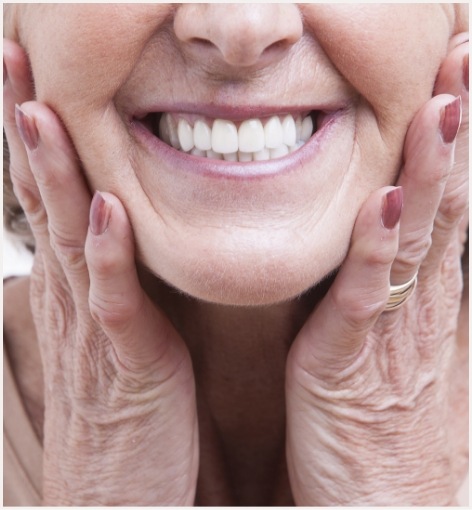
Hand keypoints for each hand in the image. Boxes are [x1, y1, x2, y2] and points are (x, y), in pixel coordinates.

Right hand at [4, 40, 197, 504]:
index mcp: (80, 285)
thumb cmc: (125, 407)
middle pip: (48, 199)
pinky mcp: (127, 362)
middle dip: (31, 127)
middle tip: (17, 58)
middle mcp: (76, 296)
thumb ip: (115, 279)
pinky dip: (108, 253)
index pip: (53, 195)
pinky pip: (115, 300)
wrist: (117, 489)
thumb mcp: (116, 329)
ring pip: (70, 237)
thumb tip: (117, 228)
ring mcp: (96, 328)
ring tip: (42, 109)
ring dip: (56, 174)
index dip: (40, 135)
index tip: (34, 75)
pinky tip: (106, 208)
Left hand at [285, 35, 467, 504]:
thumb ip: (395, 287)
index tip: (464, 75)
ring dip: (433, 169)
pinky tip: (384, 202)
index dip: (462, 139)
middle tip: (470, 54)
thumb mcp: (400, 344)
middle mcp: (421, 301)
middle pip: (449, 201)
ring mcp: (393, 329)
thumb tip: (395, 231)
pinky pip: (367, 295)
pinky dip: (377, 247)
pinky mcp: (352, 361)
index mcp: (427, 295)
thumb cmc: (385, 424)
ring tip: (446, 102)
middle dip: (461, 129)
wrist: (383, 505)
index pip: (453, 200)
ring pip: (419, 235)